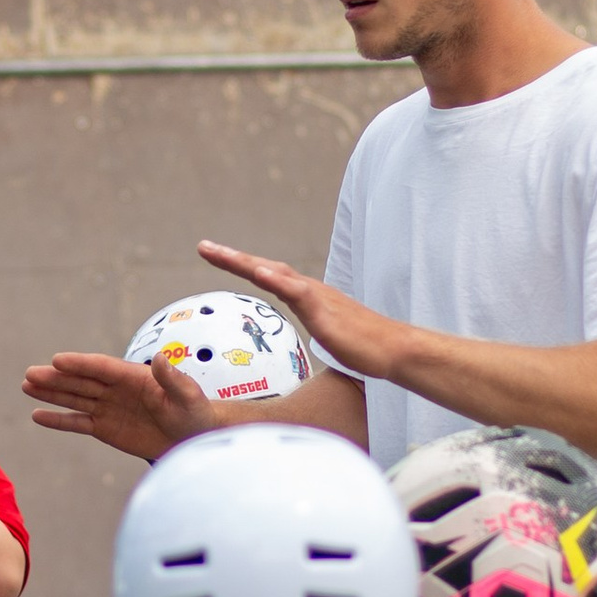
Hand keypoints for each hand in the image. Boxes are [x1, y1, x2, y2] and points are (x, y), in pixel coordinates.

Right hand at [22, 347, 214, 457]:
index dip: (80, 364)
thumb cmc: (195, 412)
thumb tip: (160, 358)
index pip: (102, 367)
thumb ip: (172, 378)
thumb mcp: (187, 395)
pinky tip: (37, 415)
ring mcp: (109, 408)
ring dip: (51, 393)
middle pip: (81, 381)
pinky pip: (78, 423)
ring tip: (26, 386)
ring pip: (75, 399)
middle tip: (30, 374)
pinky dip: (58, 420)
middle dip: (56, 378)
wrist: (195, 438)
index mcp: (134, 377)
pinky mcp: (106, 428)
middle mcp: (116, 389)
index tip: (57, 360)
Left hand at [195, 243, 401, 383]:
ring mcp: (317, 297)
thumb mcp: (328, 334)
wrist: (393, 349)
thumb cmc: (363, 346)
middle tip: (203, 247)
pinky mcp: (325, 310)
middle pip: (264, 267)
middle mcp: (308, 289)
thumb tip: (304, 333)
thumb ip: (313, 326)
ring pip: (275, 273)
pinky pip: (298, 291)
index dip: (241, 265)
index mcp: (306, 295)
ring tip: (219, 253)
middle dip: (232, 257)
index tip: (215, 256)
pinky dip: (276, 279)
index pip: (268, 276)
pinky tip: (258, 271)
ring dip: (245, 261)